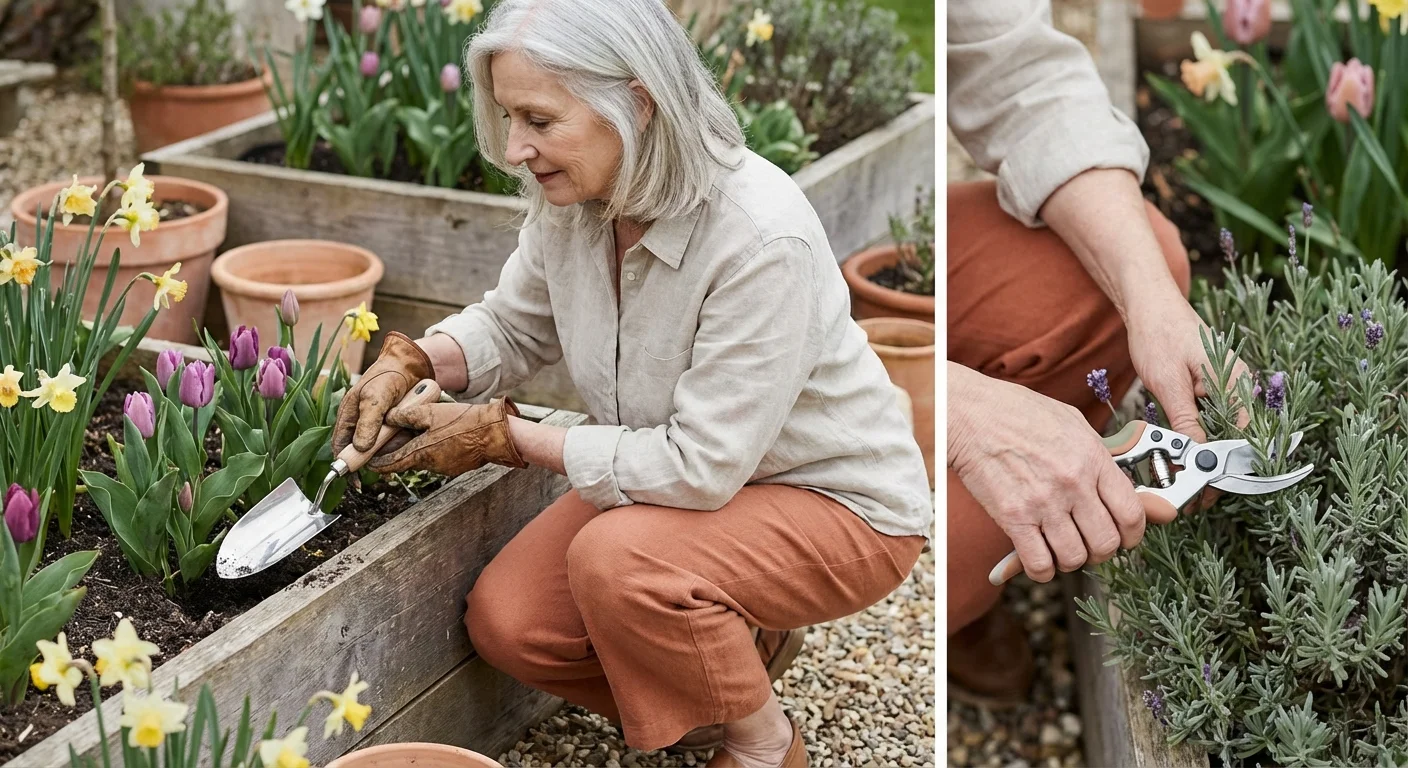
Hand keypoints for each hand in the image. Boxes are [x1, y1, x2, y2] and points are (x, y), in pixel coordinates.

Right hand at [333, 331, 435, 455]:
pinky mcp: (392, 427)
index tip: (355, 481)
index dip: (345, 464)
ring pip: (379, 449)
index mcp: (348, 416)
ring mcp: (376, 426)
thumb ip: (368, 423)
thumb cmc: (388, 377)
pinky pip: (393, 442)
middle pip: (361, 452)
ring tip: (401, 444)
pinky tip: (408, 439)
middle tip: (385, 464)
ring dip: (389, 450)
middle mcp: (360, 423)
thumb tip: (360, 448)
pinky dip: (400, 443)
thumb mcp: (375, 398)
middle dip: (372, 459)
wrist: (412, 366)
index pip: (340, 446)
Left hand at [366, 398, 527, 475]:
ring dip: (415, 448)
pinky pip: (437, 458)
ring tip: (417, 431)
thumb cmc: (464, 422)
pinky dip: (431, 449)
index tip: (366, 461)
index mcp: (420, 453)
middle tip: (390, 439)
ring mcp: (444, 468)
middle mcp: (429, 465)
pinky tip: (437, 435)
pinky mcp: (455, 466)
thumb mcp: (430, 412)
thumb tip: (389, 418)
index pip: (389, 464)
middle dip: (396, 451)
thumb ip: (406, 416)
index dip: (375, 463)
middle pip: (405, 460)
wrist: (496, 434)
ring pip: (421, 458)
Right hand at [950, 365, 1145, 582]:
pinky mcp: (1013, 518)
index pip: (1131, 513)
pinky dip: (1042, 569)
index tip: (1125, 536)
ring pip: (1074, 558)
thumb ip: (1099, 455)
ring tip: (1061, 548)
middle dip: (1102, 551)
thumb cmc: (1019, 413)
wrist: (971, 415)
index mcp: (1092, 458)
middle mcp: (1072, 484)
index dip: (1133, 534)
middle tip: (1090, 543)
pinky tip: (1038, 557)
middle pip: (1106, 543)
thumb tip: (1120, 483)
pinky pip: (1039, 564)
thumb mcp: (1072, 423)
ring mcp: (1042, 503)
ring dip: (1070, 560)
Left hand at [1125, 292, 1251, 508]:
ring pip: (1223, 433)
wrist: (1150, 305)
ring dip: (1205, 457)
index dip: (1227, 469)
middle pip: (1236, 440)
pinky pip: (1211, 421)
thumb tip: (1198, 456)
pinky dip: (1198, 439)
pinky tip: (1181, 455)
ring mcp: (1226, 388)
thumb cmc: (1160, 334)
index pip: (1244, 439)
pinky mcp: (1211, 389)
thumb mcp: (1168, 382)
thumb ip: (1186, 420)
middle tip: (1192, 496)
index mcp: (1237, 383)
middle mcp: (1239, 387)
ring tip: (1184, 480)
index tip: (1207, 492)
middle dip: (1215, 469)